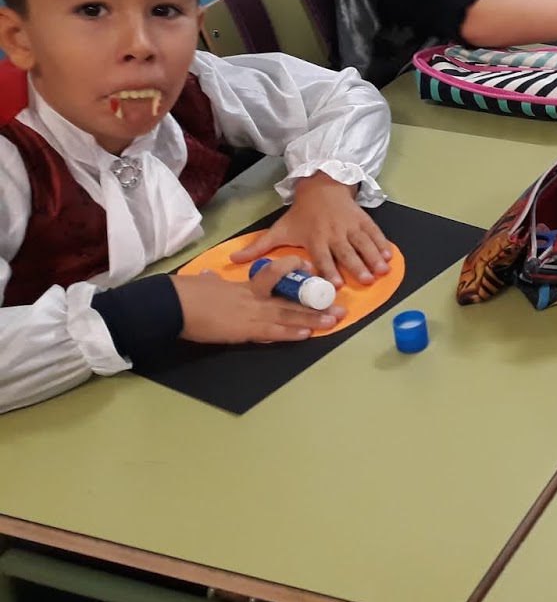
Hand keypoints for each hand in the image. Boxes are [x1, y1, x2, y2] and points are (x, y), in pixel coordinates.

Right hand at [174, 257, 342, 343]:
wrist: (171, 304)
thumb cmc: (185, 293)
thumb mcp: (203, 284)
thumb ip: (212, 282)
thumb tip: (209, 278)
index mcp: (243, 287)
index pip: (273, 276)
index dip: (291, 271)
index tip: (306, 267)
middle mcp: (253, 298)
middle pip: (290, 298)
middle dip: (316, 303)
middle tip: (339, 305)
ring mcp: (250, 314)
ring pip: (287, 315)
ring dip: (311, 320)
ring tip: (332, 321)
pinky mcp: (242, 330)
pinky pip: (271, 331)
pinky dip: (289, 333)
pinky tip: (306, 334)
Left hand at [230, 172, 390, 286]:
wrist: (321, 186)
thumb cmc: (301, 214)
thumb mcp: (280, 229)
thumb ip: (259, 248)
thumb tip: (232, 261)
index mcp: (315, 238)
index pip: (322, 257)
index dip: (329, 269)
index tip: (336, 283)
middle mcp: (334, 233)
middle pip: (346, 252)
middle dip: (357, 266)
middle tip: (365, 280)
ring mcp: (350, 226)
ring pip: (363, 243)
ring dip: (373, 257)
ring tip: (382, 271)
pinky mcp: (362, 220)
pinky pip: (374, 233)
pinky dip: (382, 244)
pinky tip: (390, 256)